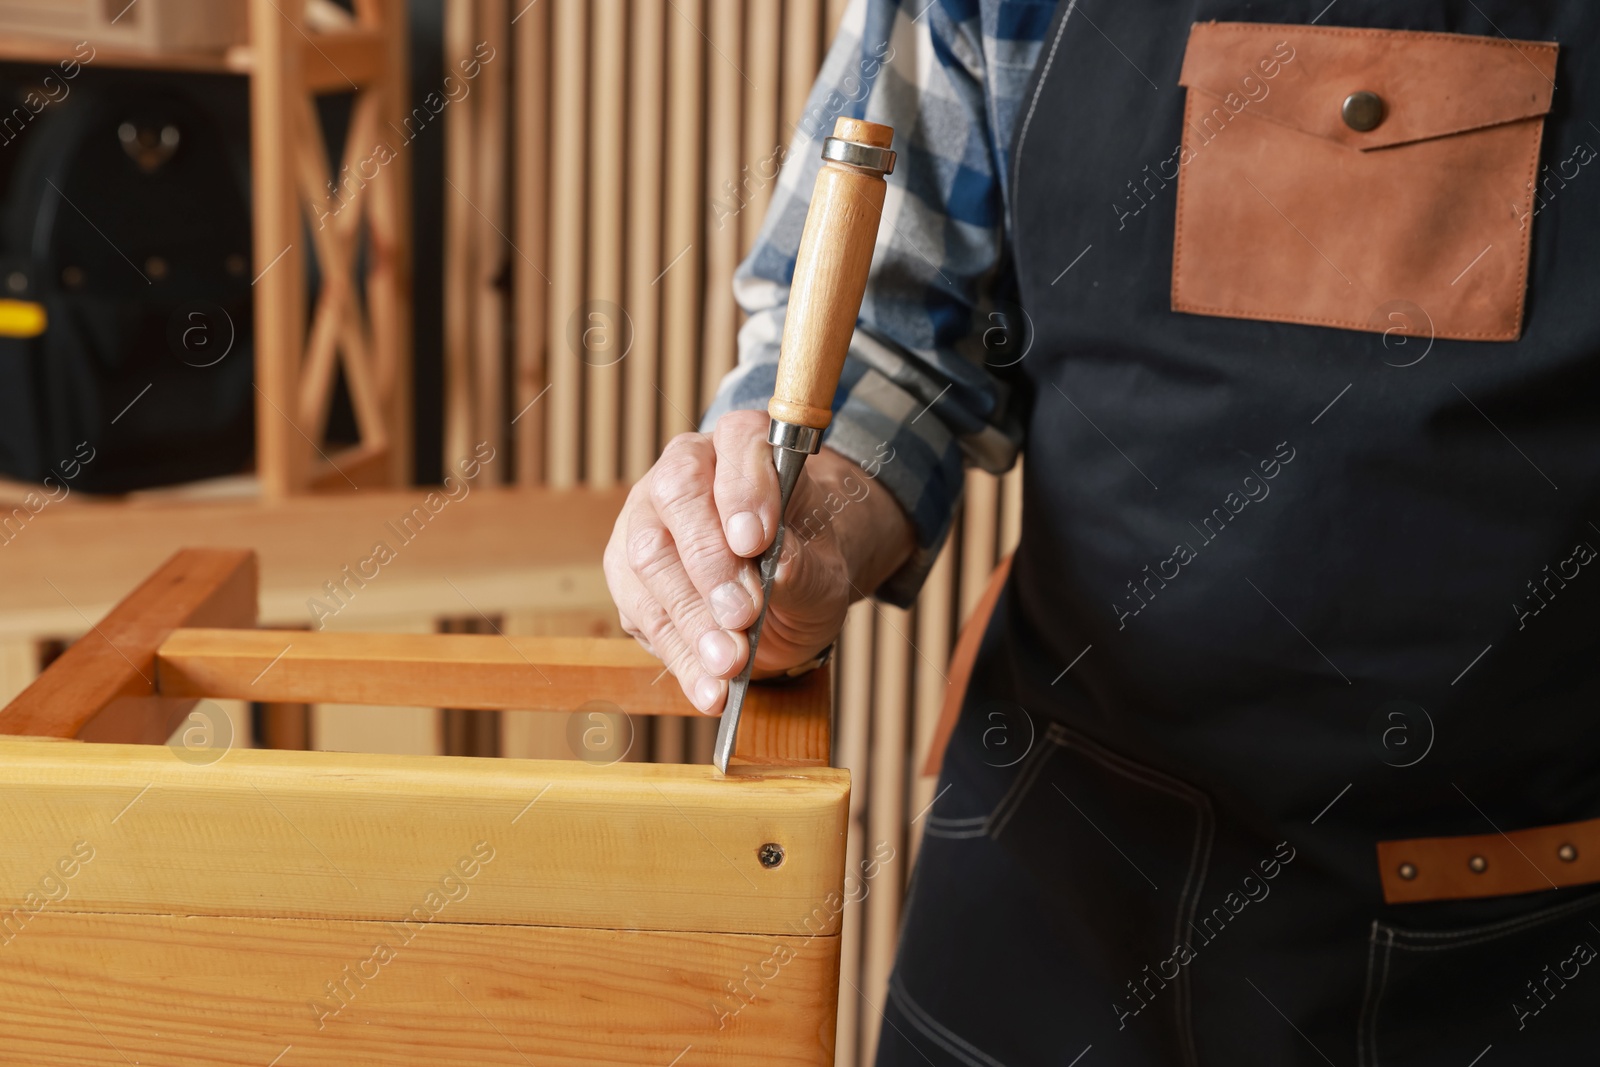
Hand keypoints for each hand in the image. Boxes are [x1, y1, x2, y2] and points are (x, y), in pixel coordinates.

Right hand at [605, 409, 913, 714]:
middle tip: (742, 614)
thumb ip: (805, 567)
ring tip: (728, 662)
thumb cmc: (807, 565)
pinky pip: (640, 611)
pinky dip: (678, 655)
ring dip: (690, 617)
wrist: (787, 597)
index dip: (742, 488)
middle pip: (678, 496)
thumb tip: (779, 569)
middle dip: (710, 563)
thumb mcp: (825, 572)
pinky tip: (708, 687)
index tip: (756, 540)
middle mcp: (686, 472)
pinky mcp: (627, 574)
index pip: (736, 441)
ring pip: (649, 556)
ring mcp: (648, 519)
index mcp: (743, 446)